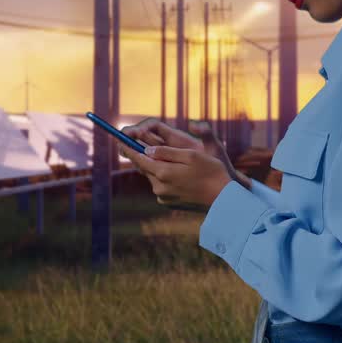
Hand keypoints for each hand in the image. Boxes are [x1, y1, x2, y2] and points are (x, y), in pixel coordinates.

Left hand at [117, 118, 237, 208]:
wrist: (222, 198)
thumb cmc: (210, 171)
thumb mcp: (190, 155)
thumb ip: (167, 152)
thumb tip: (147, 149)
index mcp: (163, 172)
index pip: (139, 158)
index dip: (128, 148)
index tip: (119, 139)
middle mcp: (159, 186)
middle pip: (144, 167)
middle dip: (142, 155)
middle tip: (137, 142)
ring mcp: (163, 196)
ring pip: (153, 176)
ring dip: (155, 166)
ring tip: (164, 157)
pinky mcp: (168, 202)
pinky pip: (161, 185)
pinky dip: (164, 177)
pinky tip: (177, 173)